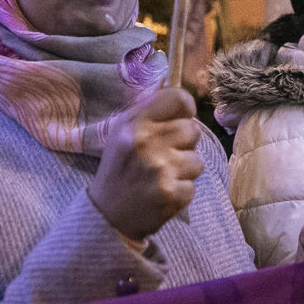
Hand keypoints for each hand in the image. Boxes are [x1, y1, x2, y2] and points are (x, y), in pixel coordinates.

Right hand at [88, 87, 204, 241]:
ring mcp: (160, 169)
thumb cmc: (119, 169)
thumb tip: (175, 86)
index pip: (178, 98)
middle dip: (183, 144)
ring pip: (197, 160)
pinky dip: (180, 192)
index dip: (185, 108)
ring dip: (183, 171)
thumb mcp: (122, 132)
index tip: (179, 119)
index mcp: (135, 123)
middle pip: (193, 130)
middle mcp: (147, 142)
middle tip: (163, 157)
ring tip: (161, 177)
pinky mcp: (171, 193)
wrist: (106, 216)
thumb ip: (148, 110)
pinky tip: (161, 194)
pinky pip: (193, 186)